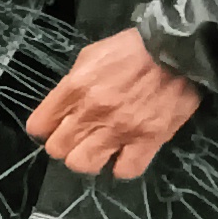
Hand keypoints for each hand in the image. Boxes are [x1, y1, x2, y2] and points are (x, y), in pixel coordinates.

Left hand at [24, 27, 204, 179]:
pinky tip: (126, 155)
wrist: (179, 48)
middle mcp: (92, 113)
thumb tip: (63, 107)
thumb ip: (71, 84)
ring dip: (90, 158)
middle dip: (66, 145)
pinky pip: (125, 170)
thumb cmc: (133, 48)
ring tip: (102, 148)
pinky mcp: (149, 139)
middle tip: (82, 137)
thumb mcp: (90, 56)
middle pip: (58, 150)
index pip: (38, 127)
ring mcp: (120, 129)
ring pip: (83, 164)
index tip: (57, 126)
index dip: (46, 129)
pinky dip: (123, 167)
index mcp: (74, 89)